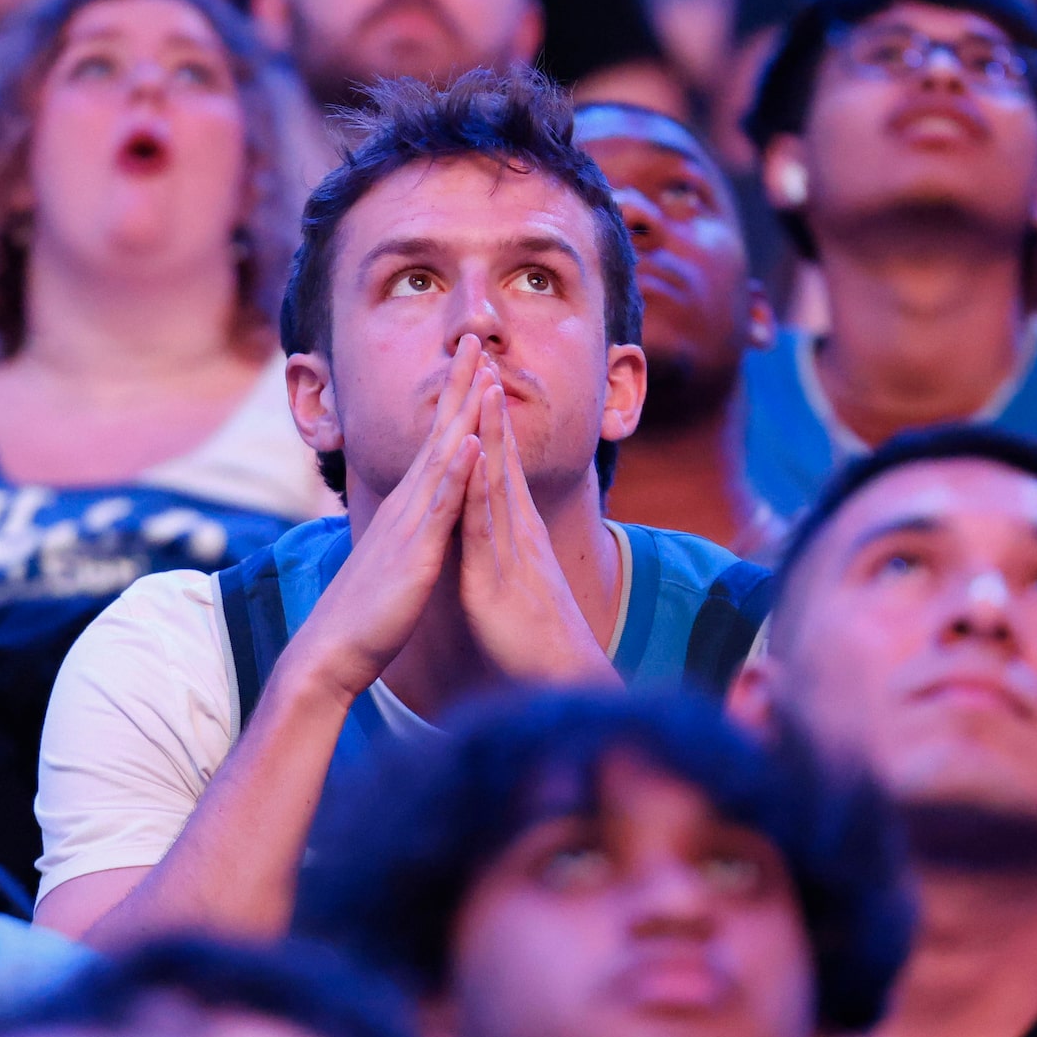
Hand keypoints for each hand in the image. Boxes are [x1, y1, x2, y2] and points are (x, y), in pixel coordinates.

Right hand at [282, 339, 488, 703]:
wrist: (334, 650)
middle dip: (461, 382)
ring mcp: (411, 523)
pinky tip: (472, 443)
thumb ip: (414, 527)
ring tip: (481, 369)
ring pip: (442, 456)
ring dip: (463, 411)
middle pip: (440, 431)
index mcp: (411, 505)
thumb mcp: (400, 556)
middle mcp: (408, 503)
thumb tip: (426, 509)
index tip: (475, 358)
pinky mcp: (416, 551)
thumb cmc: (369, 610)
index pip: (439, 439)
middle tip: (479, 336)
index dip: (457, 397)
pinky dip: (456, 472)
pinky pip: (440, 506)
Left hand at [457, 376, 621, 684]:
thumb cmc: (535, 637)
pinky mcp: (498, 576)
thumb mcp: (514, 584)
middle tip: (481, 356)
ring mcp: (511, 550)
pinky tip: (474, 460)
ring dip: (491, 434)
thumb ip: (504, 553)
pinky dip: (480, 489)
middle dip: (490, 407)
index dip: (489, 421)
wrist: (561, 680)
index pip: (500, 465)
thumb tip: (495, 534)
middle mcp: (518, 531)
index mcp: (516, 531)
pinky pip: (486, 527)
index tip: (478, 378)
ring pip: (498, 482)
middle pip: (502, 459)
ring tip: (483, 387)